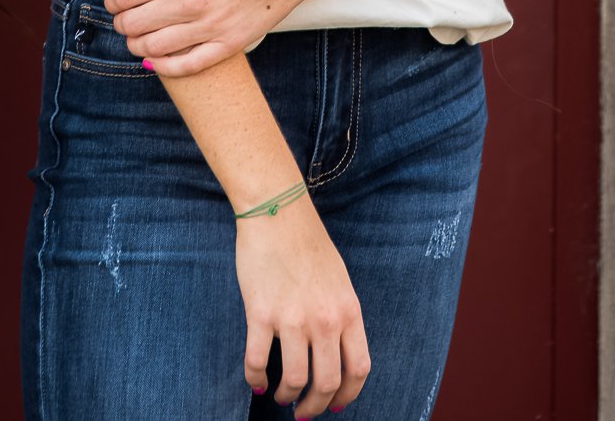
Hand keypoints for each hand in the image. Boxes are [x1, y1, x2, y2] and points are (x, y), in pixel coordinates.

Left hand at [102, 0, 305, 75]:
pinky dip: (164, 67)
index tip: (114, 2)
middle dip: (122, 24)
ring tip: (136, 40)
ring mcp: (210, 26)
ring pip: (155, 47)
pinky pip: (188, 65)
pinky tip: (155, 61)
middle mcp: (190, 2)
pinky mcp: (228, 44)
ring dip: (136, 46)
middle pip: (135, 24)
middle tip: (123, 21)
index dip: (113, 2)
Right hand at [236, 197, 371, 415]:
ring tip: (280, 397)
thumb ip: (340, 316)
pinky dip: (255, 379)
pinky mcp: (261, 313)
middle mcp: (325, 319)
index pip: (358, 369)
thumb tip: (337, 354)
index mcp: (348, 310)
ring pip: (294, 380)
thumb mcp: (339, 280)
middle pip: (327, 383)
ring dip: (287, 397)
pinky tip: (256, 381)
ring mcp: (293, 318)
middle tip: (303, 412)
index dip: (347, 396)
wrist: (278, 212)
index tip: (335, 406)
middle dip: (315, 406)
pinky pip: (258, 361)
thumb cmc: (308, 243)